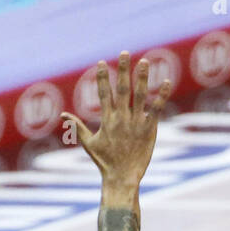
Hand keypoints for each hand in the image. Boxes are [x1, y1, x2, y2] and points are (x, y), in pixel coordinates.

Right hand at [62, 52, 170, 191]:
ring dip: (142, 77)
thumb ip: (77, 127)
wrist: (122, 178)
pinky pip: (156, 109)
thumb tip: (62, 116)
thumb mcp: (88, 144)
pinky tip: (166, 81)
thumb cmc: (105, 162)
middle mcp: (121, 118)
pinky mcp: (149, 129)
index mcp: (106, 120)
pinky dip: (161, 95)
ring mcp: (136, 123)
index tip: (102, 63)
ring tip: (145, 61)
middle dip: (123, 70)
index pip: (103, 93)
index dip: (102, 77)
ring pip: (139, 95)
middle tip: (125, 53)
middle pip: (122, 89)